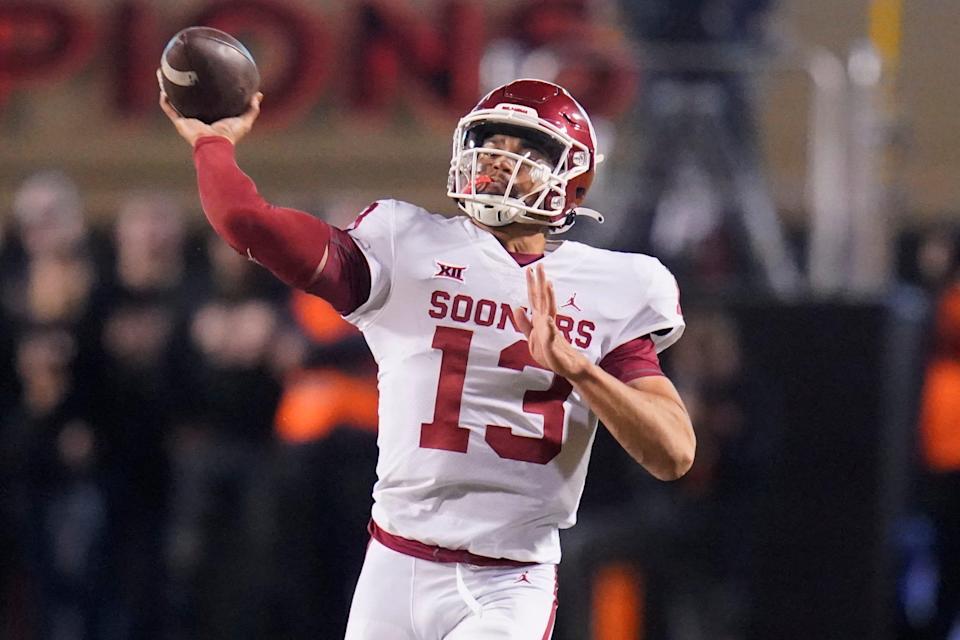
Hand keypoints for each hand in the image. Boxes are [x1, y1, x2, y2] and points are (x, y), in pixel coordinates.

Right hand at [157, 68, 262, 146]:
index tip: (205, 76)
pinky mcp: (180, 122)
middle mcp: (198, 117)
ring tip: (165, 74)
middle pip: (189, 99)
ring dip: (169, 89)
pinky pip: (169, 108)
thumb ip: (252, 109)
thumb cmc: (230, 135)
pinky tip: (162, 86)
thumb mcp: (245, 121)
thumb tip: (259, 95)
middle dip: (184, 87)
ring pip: (175, 101)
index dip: (206, 91)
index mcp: (211, 117)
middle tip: (181, 72)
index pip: (207, 102)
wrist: (215, 145)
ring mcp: (187, 120)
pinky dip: (165, 99)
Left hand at [513, 263, 590, 379]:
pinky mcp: (553, 345)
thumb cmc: (549, 352)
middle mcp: (546, 321)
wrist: (566, 366)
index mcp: (540, 319)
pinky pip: (550, 335)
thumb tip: (517, 307)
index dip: (531, 284)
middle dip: (540, 282)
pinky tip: (548, 320)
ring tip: (548, 283)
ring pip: (549, 311)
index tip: (530, 269)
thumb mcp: (530, 337)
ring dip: (548, 297)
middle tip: (540, 265)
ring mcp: (551, 331)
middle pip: (543, 299)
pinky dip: (549, 327)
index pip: (534, 298)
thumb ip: (524, 323)